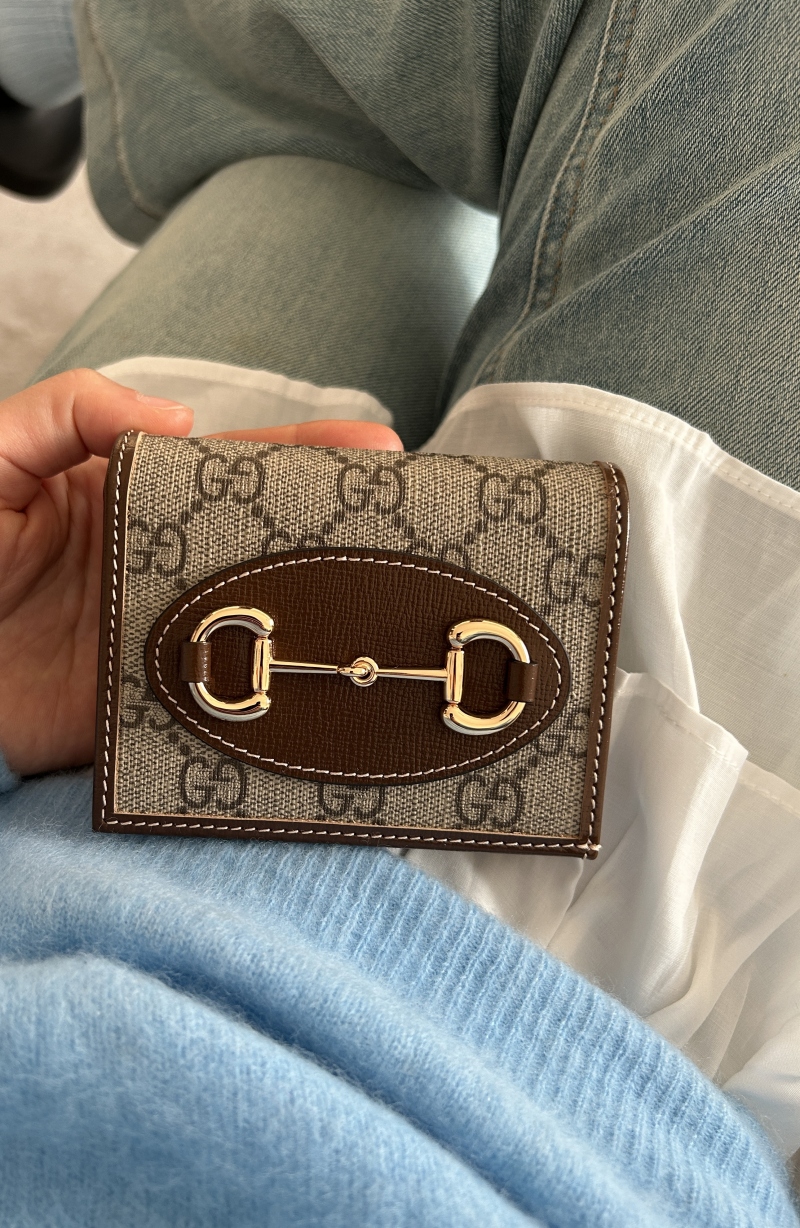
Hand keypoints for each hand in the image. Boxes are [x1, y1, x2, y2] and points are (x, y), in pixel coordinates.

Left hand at [0, 369, 401, 774]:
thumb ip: (70, 410)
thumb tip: (185, 418)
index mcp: (140, 499)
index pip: (238, 468)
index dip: (306, 456)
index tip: (373, 451)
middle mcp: (168, 566)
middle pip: (271, 545)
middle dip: (343, 535)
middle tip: (417, 529)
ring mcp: (167, 638)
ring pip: (265, 623)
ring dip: (328, 616)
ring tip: (400, 606)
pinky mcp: (153, 710)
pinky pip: (227, 703)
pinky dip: (282, 702)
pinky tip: (334, 695)